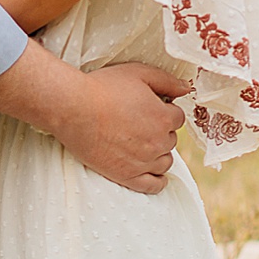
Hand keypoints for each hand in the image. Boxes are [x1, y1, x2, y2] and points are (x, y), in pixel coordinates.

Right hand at [59, 65, 187, 193]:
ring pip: (165, 162)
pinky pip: (152, 185)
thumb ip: (167, 81)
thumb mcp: (138, 73)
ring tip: (143, 145)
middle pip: (170, 140)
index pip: (177, 118)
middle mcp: (158, 142)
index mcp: (163, 118)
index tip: (150, 109)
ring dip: (159, 153)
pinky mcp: (127, 176)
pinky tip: (154, 176)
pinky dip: (158, 181)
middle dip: (160, 132)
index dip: (164, 111)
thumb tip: (185, 89)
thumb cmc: (103, 88)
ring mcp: (143, 162)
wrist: (73, 109)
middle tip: (140, 124)